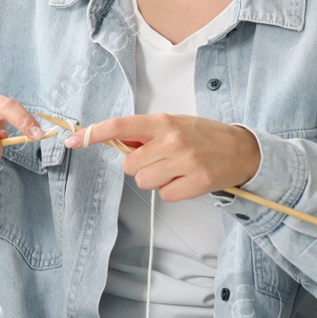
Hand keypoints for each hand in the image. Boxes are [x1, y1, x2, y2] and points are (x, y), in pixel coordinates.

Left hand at [64, 113, 259, 201]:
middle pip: (130, 165)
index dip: (94, 134)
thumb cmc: (204, 136)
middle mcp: (172, 140)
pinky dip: (173, 192)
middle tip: (161, 161)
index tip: (73, 140)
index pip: (120, 125)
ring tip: (176, 171)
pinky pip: (165, 195)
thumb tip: (115, 140)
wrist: (242, 149)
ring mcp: (185, 161)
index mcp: (163, 122)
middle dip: (140, 167)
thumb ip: (146, 133)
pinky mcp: (196, 182)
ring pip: (145, 182)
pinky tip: (187, 180)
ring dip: (156, 181)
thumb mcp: (174, 125)